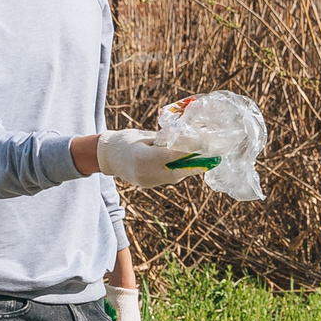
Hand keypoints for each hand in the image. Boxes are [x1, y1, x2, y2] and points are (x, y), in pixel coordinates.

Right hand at [97, 129, 214, 189]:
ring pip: (176, 175)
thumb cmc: (124, 140)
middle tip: (214, 156)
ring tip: (206, 158)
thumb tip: (186, 139)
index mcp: (142, 158)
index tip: (207, 148)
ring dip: (190, 167)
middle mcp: (146, 173)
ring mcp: (147, 181)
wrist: (106, 157)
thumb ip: (163, 140)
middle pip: (178, 170)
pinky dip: (180, 170)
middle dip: (197, 163)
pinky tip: (189, 162)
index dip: (192, 153)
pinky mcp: (149, 184)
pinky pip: (169, 177)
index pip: (173, 156)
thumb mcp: (143, 136)